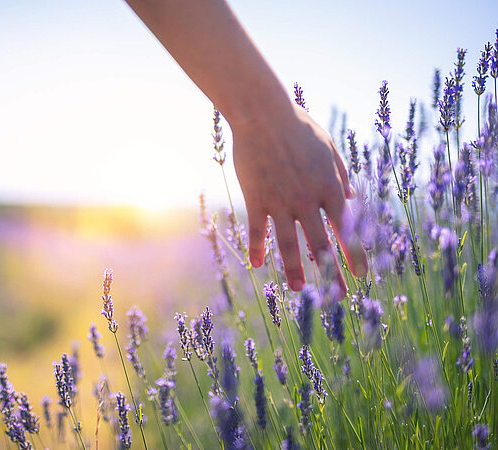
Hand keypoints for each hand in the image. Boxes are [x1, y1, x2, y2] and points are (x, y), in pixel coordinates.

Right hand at [232, 102, 367, 293]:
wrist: (263, 113)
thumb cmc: (298, 125)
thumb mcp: (329, 146)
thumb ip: (341, 174)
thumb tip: (352, 197)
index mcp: (329, 187)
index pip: (346, 229)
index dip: (354, 255)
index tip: (360, 275)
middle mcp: (307, 200)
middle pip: (321, 244)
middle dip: (331, 272)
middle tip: (338, 295)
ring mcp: (280, 202)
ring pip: (289, 244)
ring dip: (295, 269)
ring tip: (299, 290)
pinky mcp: (256, 199)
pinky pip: (257, 230)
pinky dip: (257, 248)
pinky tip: (257, 265)